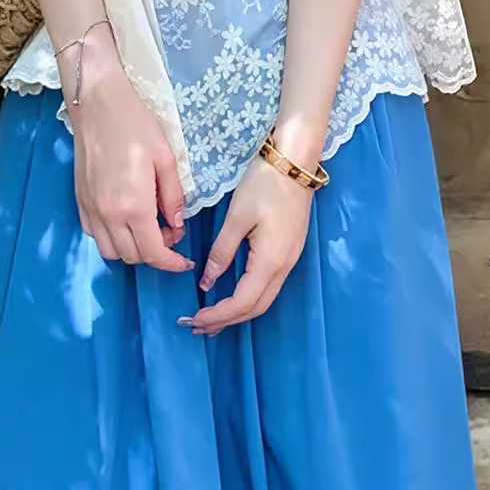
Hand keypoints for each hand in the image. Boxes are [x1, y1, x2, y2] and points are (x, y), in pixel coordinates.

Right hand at [71, 36, 191, 273]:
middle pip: (132, 257)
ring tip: (147, 228)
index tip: (183, 262)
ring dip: (131, 249)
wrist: (97, 104)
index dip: (171, 263)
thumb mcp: (166, 158)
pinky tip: (124, 219)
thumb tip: (177, 224)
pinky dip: (111, 238)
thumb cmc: (135, 124)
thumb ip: (173, 196)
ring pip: (110, 251)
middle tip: (170, 232)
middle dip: (154, 254)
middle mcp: (108, 214)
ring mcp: (91, 209)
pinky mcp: (80, 201)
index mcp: (133, 205)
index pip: (153, 252)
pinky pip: (94, 235)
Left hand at [183, 156, 313, 335]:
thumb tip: (207, 281)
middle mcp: (284, 268)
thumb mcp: (237, 218)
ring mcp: (290, 261)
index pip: (242, 303)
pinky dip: (248, 299)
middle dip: (225, 321)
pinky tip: (232, 297)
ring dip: (237, 313)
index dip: (217, 315)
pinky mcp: (289, 253)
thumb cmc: (265, 185)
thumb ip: (221, 252)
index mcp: (270, 261)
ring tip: (211, 319)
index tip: (193, 319)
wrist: (295, 163)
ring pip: (263, 300)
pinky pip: (268, 287)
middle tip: (196, 326)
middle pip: (254, 308)